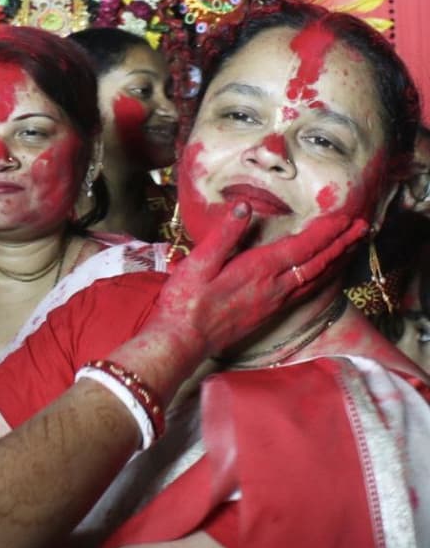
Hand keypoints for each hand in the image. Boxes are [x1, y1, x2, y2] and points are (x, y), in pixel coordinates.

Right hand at [152, 203, 367, 360]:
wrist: (183, 340)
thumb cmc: (186, 301)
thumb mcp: (198, 262)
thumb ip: (225, 234)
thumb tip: (245, 208)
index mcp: (258, 270)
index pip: (301, 247)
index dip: (325, 231)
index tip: (344, 216)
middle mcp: (274, 287)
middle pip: (318, 263)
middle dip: (341, 243)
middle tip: (363, 227)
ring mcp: (275, 302)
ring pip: (317, 279)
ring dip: (337, 260)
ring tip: (353, 246)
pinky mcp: (271, 312)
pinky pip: (307, 292)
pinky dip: (324, 278)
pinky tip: (326, 274)